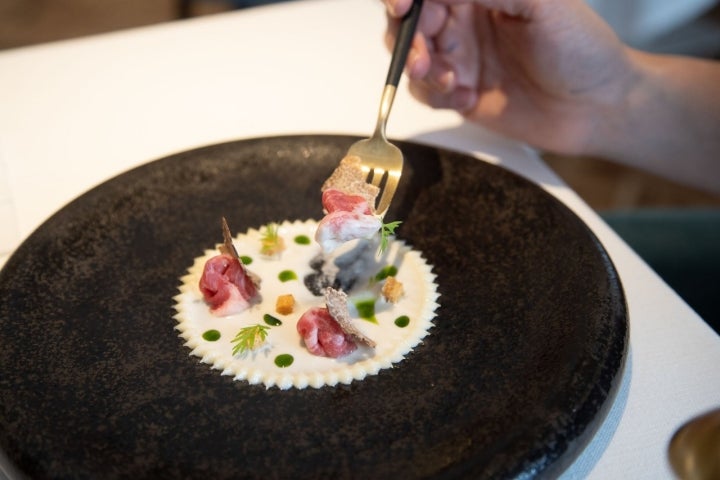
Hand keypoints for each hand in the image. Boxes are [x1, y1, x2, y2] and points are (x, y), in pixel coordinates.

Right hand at [384, 0, 635, 154]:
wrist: (598, 109)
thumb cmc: (583, 50)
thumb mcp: (542, 4)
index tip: (402, 6)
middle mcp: (466, 22)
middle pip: (410, 21)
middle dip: (408, 37)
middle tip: (425, 57)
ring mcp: (461, 58)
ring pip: (411, 58)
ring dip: (419, 70)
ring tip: (451, 80)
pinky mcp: (460, 94)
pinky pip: (426, 93)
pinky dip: (437, 97)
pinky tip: (467, 98)